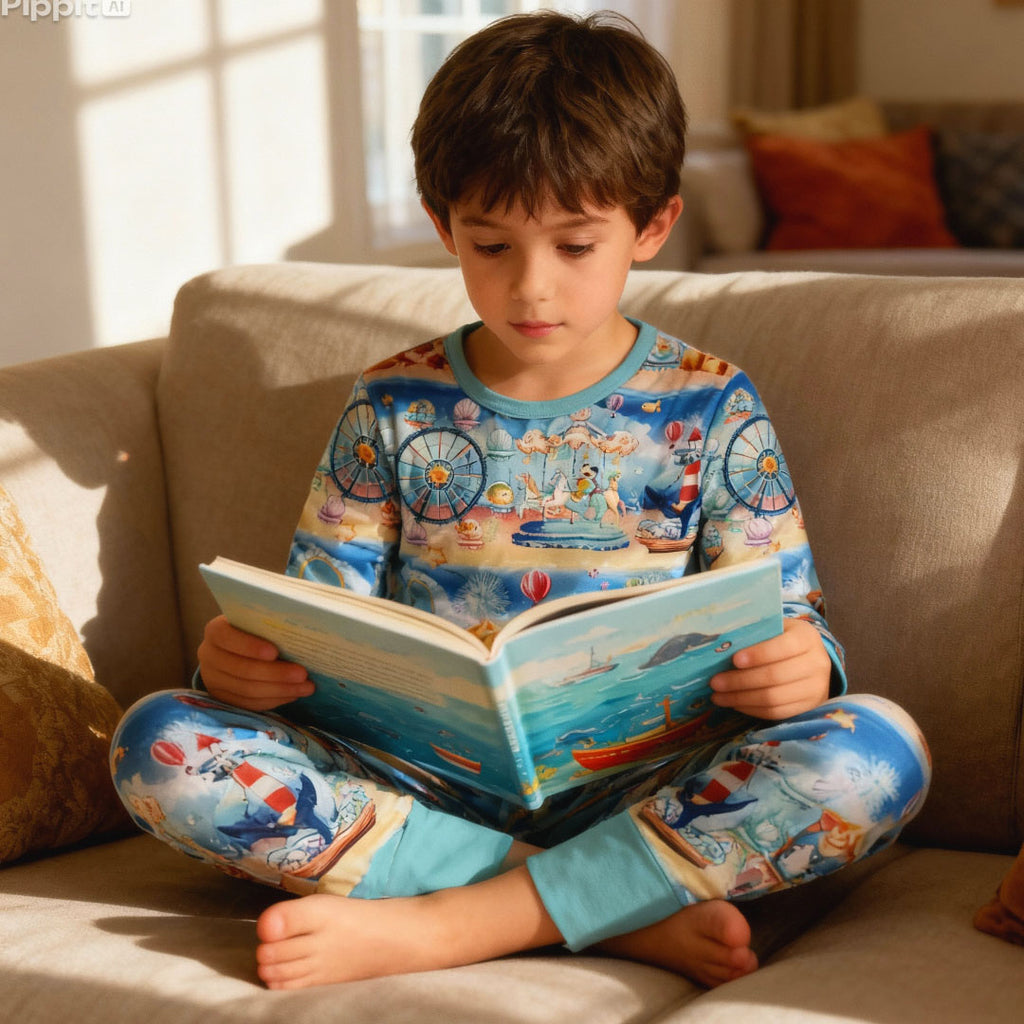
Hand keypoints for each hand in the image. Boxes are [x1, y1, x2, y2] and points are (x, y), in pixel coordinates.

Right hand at [197, 615, 313, 711]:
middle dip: (275, 673)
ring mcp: (213, 680)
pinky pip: (249, 704)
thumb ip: (269, 627)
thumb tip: (300, 635)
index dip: (250, 646)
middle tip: (302, 674)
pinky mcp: (223, 698)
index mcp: (216, 631)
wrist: (238, 649)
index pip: (227, 638)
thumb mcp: (258, 623)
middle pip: (241, 669)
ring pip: (247, 690)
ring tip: (306, 687)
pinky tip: (293, 695)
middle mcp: (209, 655)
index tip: (274, 652)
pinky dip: (274, 700)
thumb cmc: (254, 630)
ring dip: (280, 690)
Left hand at [709, 618, 830, 720]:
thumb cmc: (782, 640)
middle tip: (715, 682)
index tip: (734, 659)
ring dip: (741, 699)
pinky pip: (776, 712)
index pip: (783, 647)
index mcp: (807, 637)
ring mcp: (816, 688)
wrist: (810, 660)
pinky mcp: (809, 707)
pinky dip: (751, 709)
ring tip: (717, 696)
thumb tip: (723, 645)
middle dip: (740, 681)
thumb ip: (755, 634)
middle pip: (775, 676)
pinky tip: (734, 703)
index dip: (758, 654)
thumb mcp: (774, 629)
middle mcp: (817, 663)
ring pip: (773, 698)